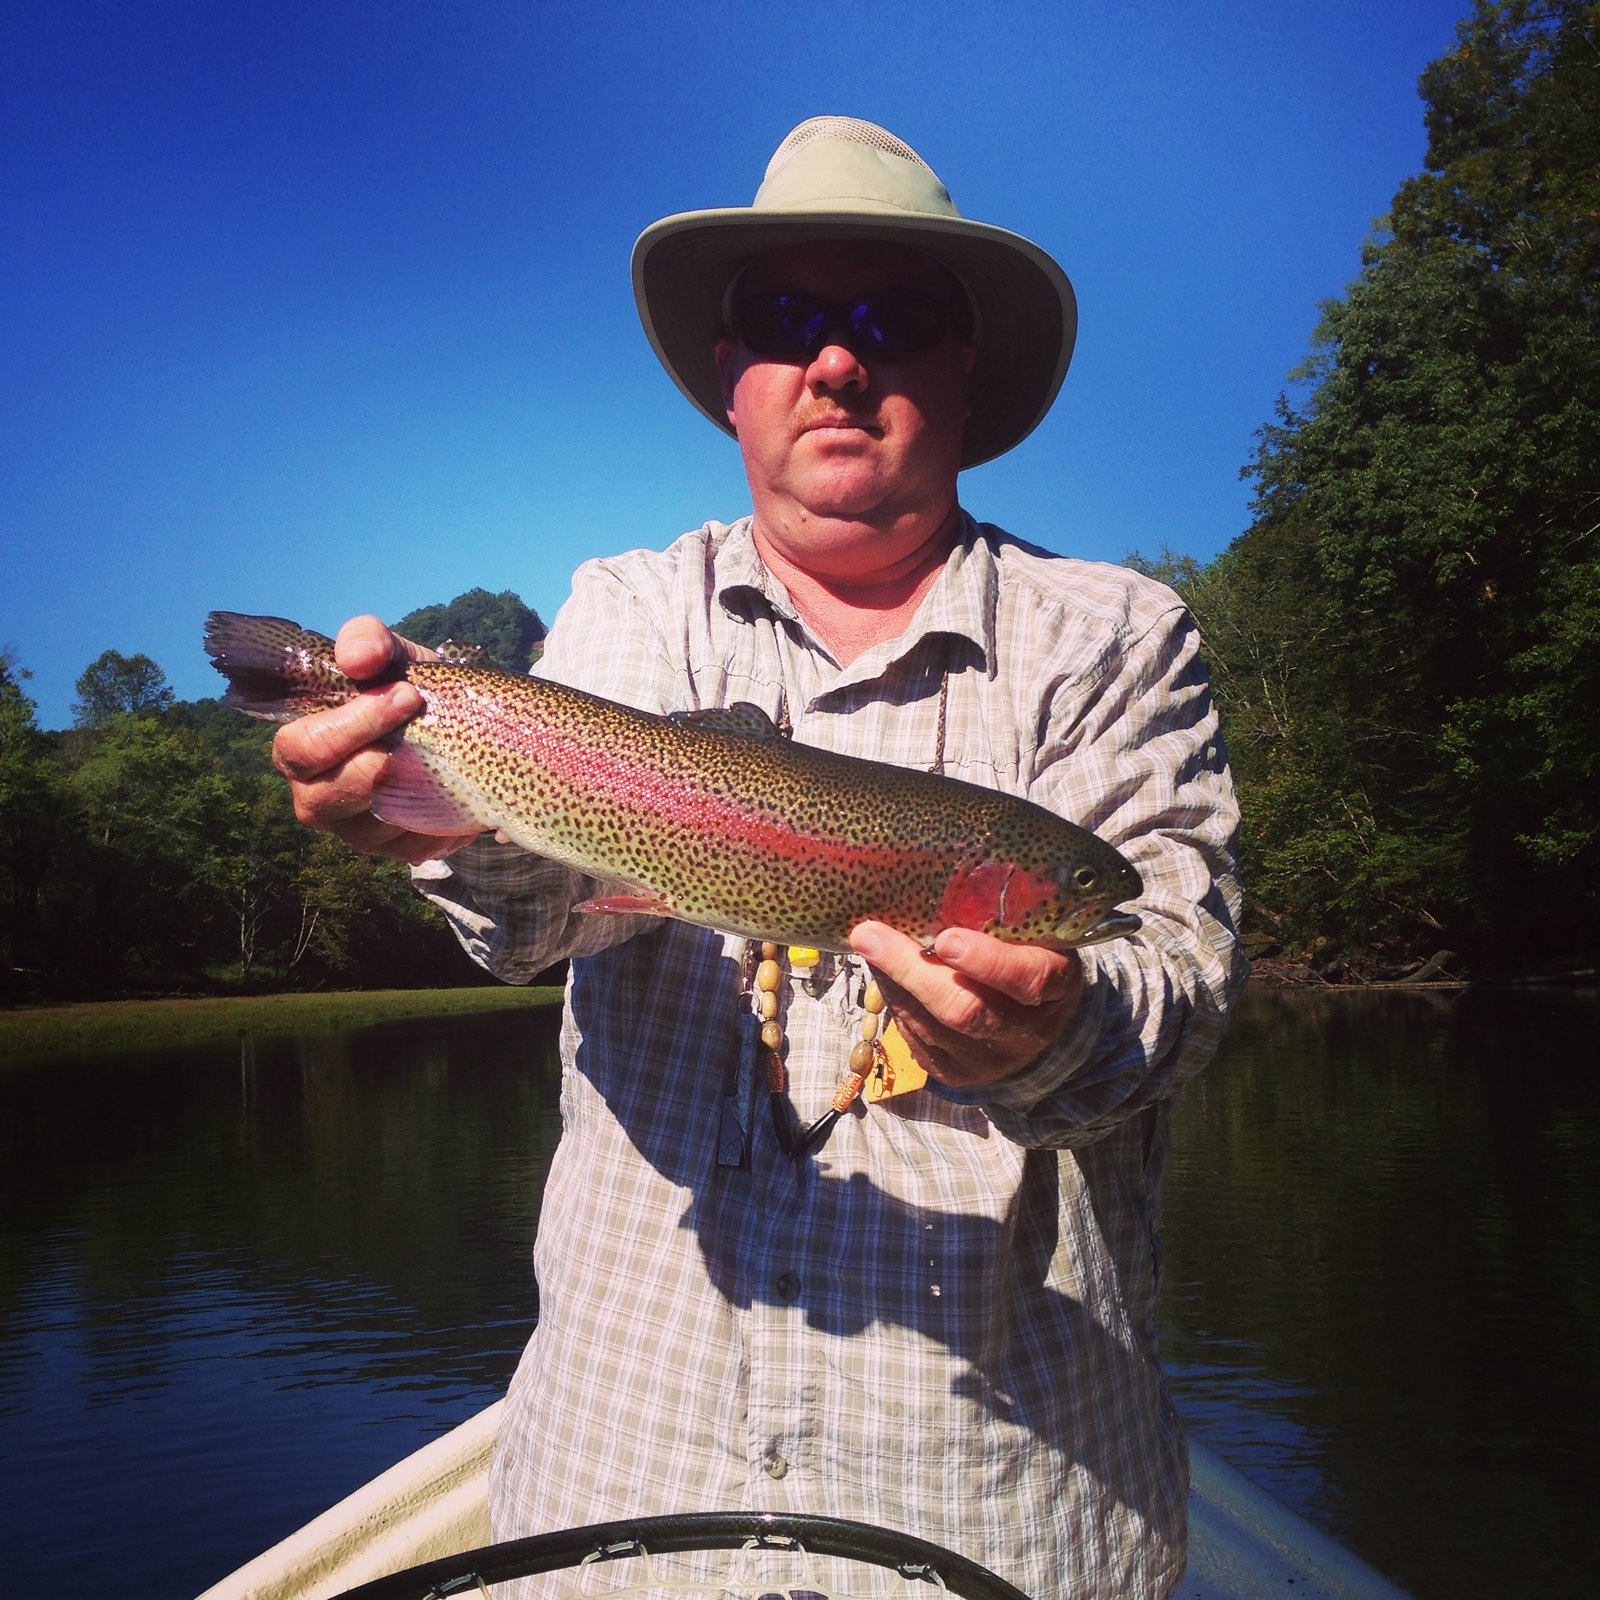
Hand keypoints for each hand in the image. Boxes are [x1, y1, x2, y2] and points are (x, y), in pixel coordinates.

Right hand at [270, 615, 482, 863]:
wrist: (456, 719)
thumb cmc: (404, 685)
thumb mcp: (389, 653)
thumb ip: (366, 641)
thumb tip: (359, 659)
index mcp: (302, 749)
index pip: (301, 750)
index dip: (348, 726)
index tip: (405, 695)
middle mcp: (320, 797)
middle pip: (325, 801)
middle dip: (375, 766)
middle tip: (424, 729)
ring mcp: (361, 831)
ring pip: (375, 829)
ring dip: (416, 791)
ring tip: (449, 755)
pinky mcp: (403, 849)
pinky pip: (419, 844)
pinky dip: (446, 815)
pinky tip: (467, 785)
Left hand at [848, 922, 1083, 1088]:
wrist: (1040, 1029)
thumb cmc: (1029, 959)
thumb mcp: (1033, 937)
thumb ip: (999, 918)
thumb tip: (932, 886)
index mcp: (1056, 988)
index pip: (1028, 978)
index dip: (987, 961)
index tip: (946, 938)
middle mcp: (1026, 1033)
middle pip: (965, 1010)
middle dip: (911, 970)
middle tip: (869, 935)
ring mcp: (990, 1062)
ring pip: (931, 1026)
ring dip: (893, 982)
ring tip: (869, 944)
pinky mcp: (956, 1075)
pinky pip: (916, 1039)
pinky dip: (895, 1001)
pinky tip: (885, 973)